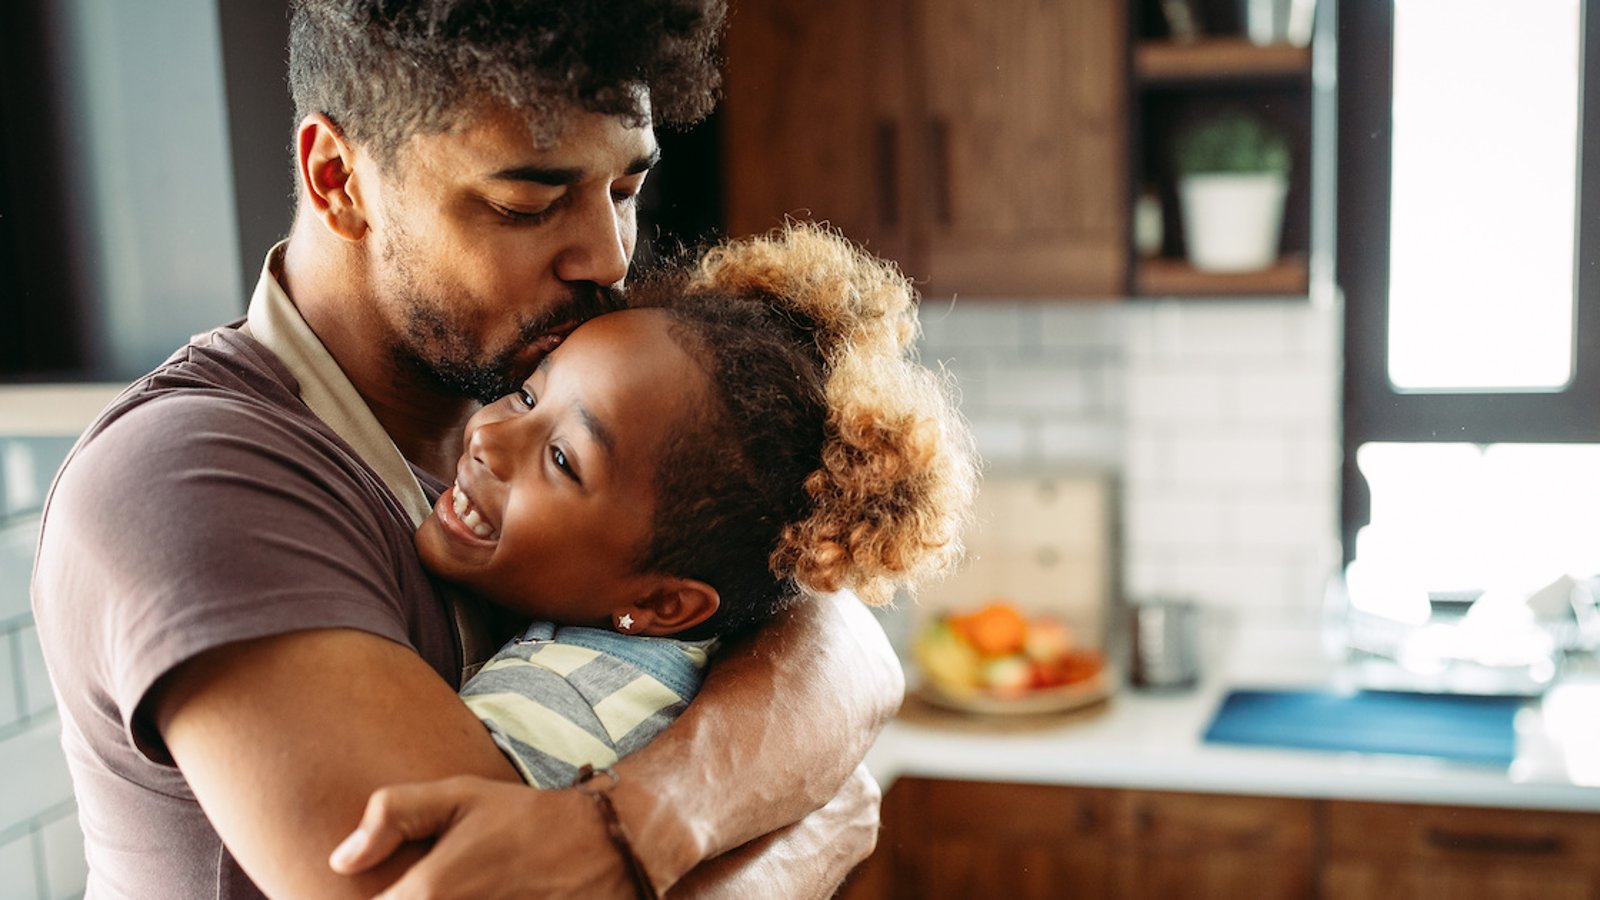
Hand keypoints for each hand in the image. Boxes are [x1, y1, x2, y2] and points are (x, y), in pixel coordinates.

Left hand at [329, 775, 635, 899]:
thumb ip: (391, 815)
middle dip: (409, 899)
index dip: (376, 897)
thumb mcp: (460, 795)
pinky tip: (482, 895)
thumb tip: (341, 860)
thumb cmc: (526, 821)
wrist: (605, 850)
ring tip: (466, 886)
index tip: (392, 887)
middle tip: (434, 883)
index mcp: (428, 894)